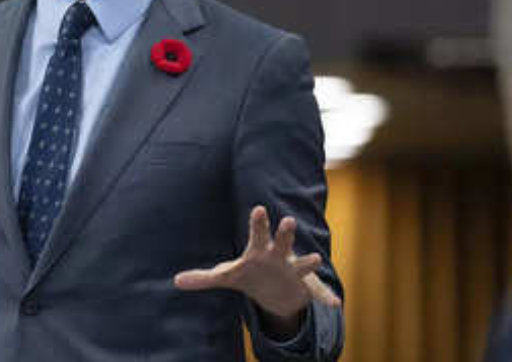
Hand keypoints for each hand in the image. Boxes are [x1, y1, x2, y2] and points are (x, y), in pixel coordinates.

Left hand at [173, 206, 340, 323]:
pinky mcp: (304, 286)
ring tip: (315, 259)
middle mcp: (279, 256)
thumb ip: (203, 278)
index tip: (259, 208)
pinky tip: (335, 304)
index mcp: (259, 250)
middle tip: (288, 220)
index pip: (257, 233)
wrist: (277, 287)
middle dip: (284, 233)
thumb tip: (176, 281)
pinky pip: (317, 292)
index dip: (258, 222)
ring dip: (308, 262)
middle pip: (281, 242)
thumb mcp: (227, 276)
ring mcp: (293, 270)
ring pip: (302, 264)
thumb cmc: (249, 273)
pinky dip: (326, 298)